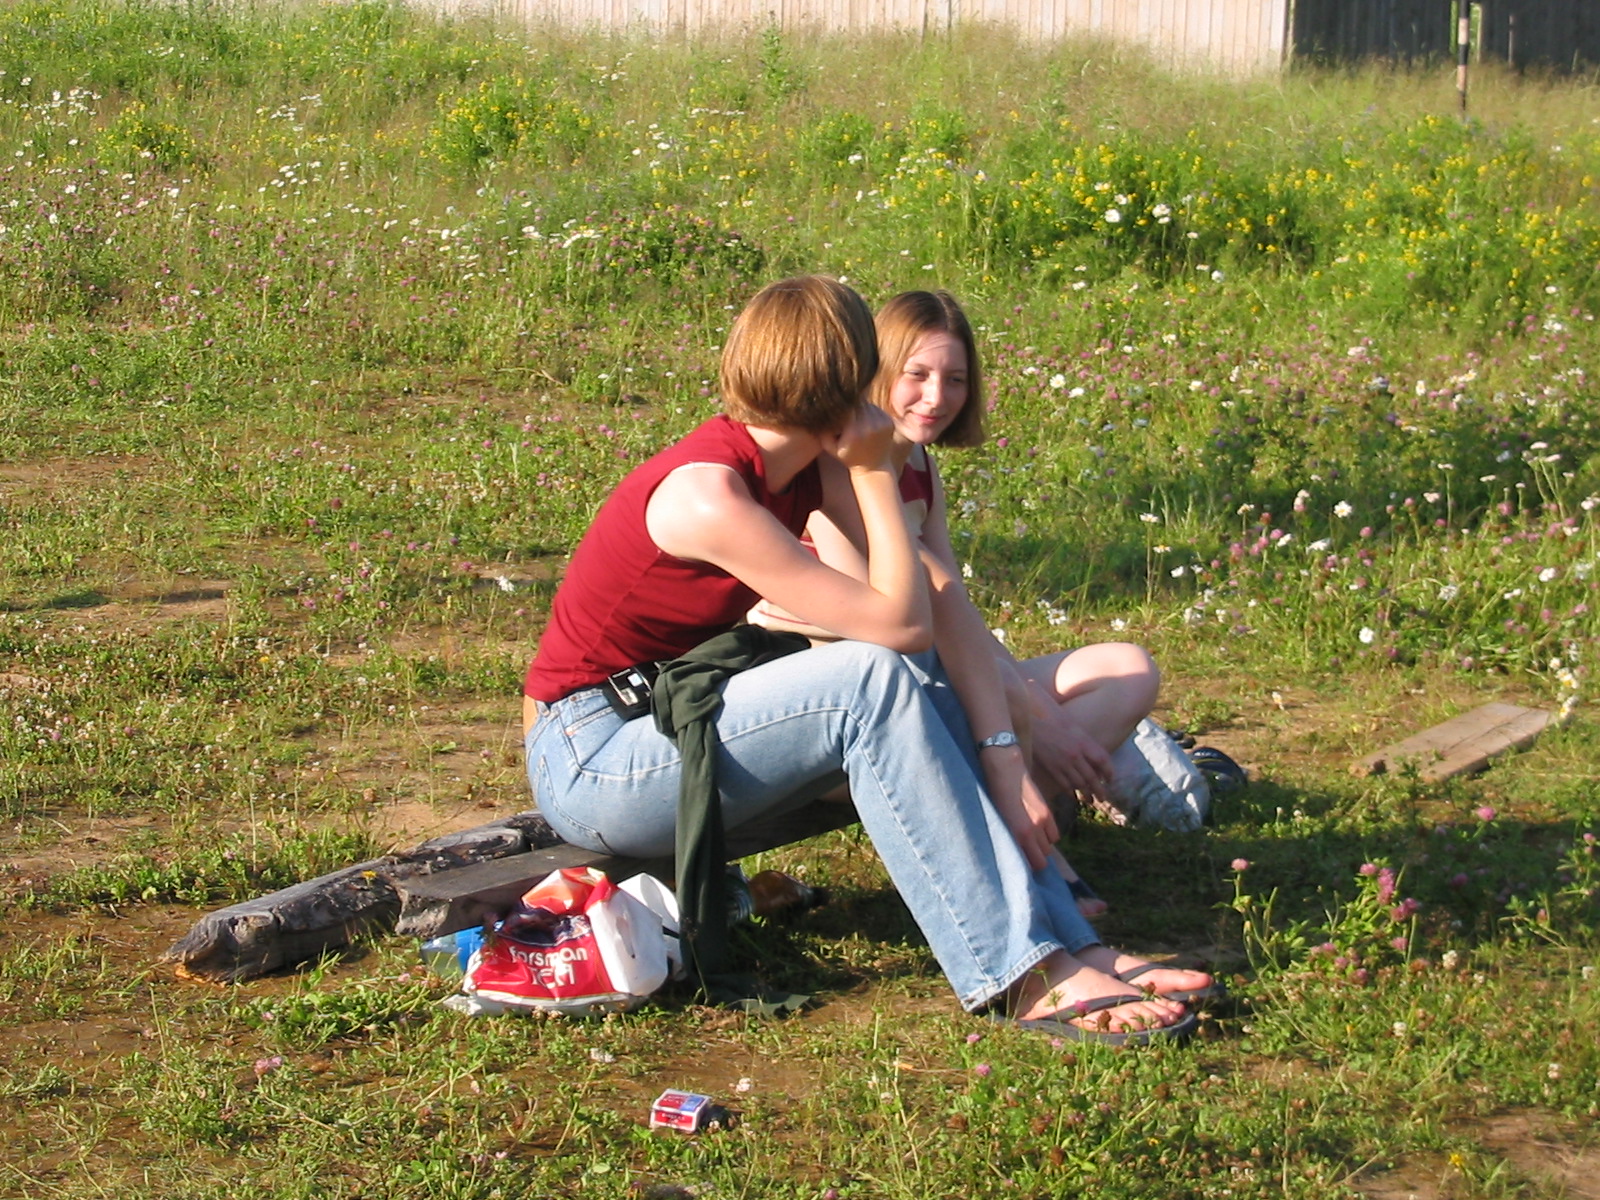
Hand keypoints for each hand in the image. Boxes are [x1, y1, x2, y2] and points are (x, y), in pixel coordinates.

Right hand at [820, 403, 895, 472]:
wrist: (874, 468)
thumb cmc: (848, 457)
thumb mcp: (830, 447)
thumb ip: (823, 430)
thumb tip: (821, 410)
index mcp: (854, 432)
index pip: (845, 407)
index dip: (840, 405)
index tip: (835, 408)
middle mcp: (869, 425)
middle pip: (857, 403)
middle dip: (850, 405)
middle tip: (845, 412)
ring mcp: (882, 423)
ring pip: (867, 404)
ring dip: (860, 407)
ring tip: (855, 419)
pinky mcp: (889, 421)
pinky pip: (876, 409)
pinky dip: (870, 412)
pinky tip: (866, 422)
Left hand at [981, 751, 1059, 871]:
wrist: (1004, 767)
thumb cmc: (992, 793)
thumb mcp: (997, 819)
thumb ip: (1008, 837)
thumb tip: (1013, 852)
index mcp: (1017, 833)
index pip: (1031, 864)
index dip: (1026, 867)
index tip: (1018, 864)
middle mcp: (1032, 830)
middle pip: (1042, 860)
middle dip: (1034, 859)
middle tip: (1023, 852)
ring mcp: (1042, 821)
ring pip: (1049, 848)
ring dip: (1041, 847)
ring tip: (1029, 839)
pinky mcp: (1047, 812)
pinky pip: (1054, 836)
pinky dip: (1048, 836)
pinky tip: (1037, 829)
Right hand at [1028, 704, 1114, 810]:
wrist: (1032, 729)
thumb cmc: (1054, 726)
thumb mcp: (1074, 730)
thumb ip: (1087, 745)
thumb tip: (1099, 763)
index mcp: (1082, 743)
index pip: (1102, 760)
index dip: (1109, 771)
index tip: (1110, 780)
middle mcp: (1074, 755)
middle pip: (1092, 777)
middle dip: (1099, 790)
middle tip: (1103, 798)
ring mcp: (1063, 763)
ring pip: (1079, 784)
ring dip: (1086, 794)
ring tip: (1090, 800)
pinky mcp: (1052, 769)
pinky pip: (1065, 785)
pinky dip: (1071, 792)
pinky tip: (1074, 796)